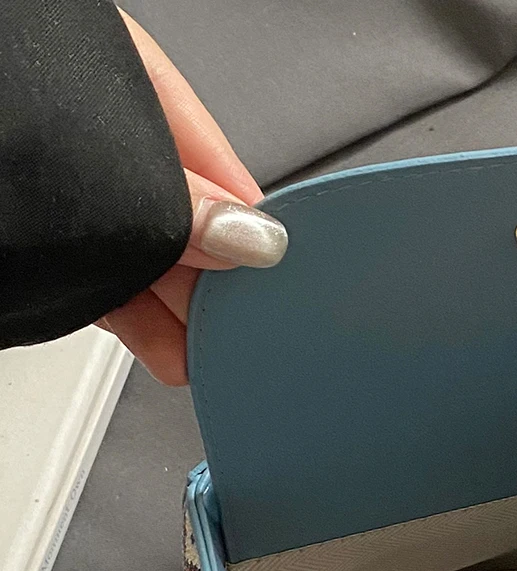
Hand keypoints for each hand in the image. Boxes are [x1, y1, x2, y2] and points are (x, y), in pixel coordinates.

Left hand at [96, 13, 286, 385]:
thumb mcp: (105, 155)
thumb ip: (177, 199)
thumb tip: (252, 242)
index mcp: (131, 86)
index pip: (227, 170)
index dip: (258, 236)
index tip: (285, 289)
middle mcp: (110, 140)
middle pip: (191, 224)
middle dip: (219, 288)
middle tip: (246, 336)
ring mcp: (81, 193)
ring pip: (150, 259)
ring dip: (181, 317)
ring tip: (210, 359)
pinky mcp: (52, 240)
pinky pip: (111, 282)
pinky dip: (138, 322)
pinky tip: (168, 353)